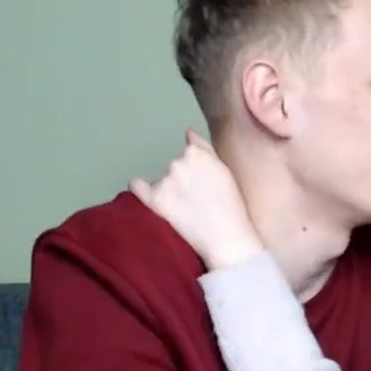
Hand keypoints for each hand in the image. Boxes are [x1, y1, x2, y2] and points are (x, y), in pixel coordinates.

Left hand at [130, 129, 263, 270]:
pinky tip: (145, 193)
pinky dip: (139, 188)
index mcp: (196, 153)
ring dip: (169, 191)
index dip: (196, 170)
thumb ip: (205, 149)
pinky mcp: (156, 201)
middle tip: (196, 200)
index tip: (202, 184)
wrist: (227, 238)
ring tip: (186, 210)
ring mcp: (165, 182)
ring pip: (161, 181)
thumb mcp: (225, 170)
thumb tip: (187, 132)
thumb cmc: (232, 207)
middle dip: (182, 180)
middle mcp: (178, 163)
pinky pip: (138, 187)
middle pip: (174, 167)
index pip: (189, 155)